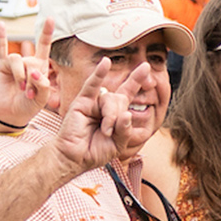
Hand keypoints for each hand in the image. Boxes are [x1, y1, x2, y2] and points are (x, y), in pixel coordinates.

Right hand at [0, 18, 54, 126]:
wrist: (9, 114)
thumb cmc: (27, 106)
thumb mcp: (41, 99)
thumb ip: (43, 86)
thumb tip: (35, 73)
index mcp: (40, 67)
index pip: (44, 47)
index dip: (46, 33)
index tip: (50, 18)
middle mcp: (27, 62)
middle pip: (32, 60)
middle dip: (32, 78)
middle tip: (30, 93)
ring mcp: (14, 64)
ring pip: (18, 60)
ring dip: (20, 75)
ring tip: (21, 88)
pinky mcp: (0, 66)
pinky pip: (0, 49)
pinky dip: (0, 37)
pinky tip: (1, 25)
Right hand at [48, 59, 156, 174]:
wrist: (74, 158)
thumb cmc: (94, 152)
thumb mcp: (118, 144)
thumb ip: (125, 130)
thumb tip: (127, 113)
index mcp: (115, 114)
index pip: (128, 93)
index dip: (136, 80)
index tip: (146, 66)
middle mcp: (105, 105)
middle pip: (121, 99)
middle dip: (119, 116)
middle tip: (110, 132)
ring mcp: (93, 103)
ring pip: (110, 98)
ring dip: (110, 116)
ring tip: (105, 130)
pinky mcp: (81, 103)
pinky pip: (92, 85)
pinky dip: (99, 73)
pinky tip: (105, 62)